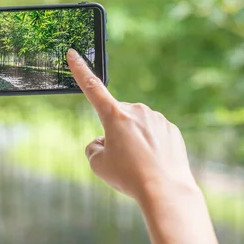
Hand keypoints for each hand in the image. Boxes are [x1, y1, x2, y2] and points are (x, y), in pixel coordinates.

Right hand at [66, 49, 196, 201]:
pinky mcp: (170, 129)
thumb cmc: (129, 177)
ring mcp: (155, 118)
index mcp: (114, 115)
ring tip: (139, 164)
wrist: (166, 191)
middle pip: (115, 118)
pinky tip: (153, 162)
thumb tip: (102, 141)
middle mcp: (135, 110)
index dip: (80, 70)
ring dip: (132, 140)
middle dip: (114, 133)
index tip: (73, 53)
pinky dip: (150, 145)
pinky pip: (153, 134)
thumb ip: (93, 147)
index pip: (92, 88)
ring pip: (135, 126)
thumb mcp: (98, 165)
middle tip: (120, 159)